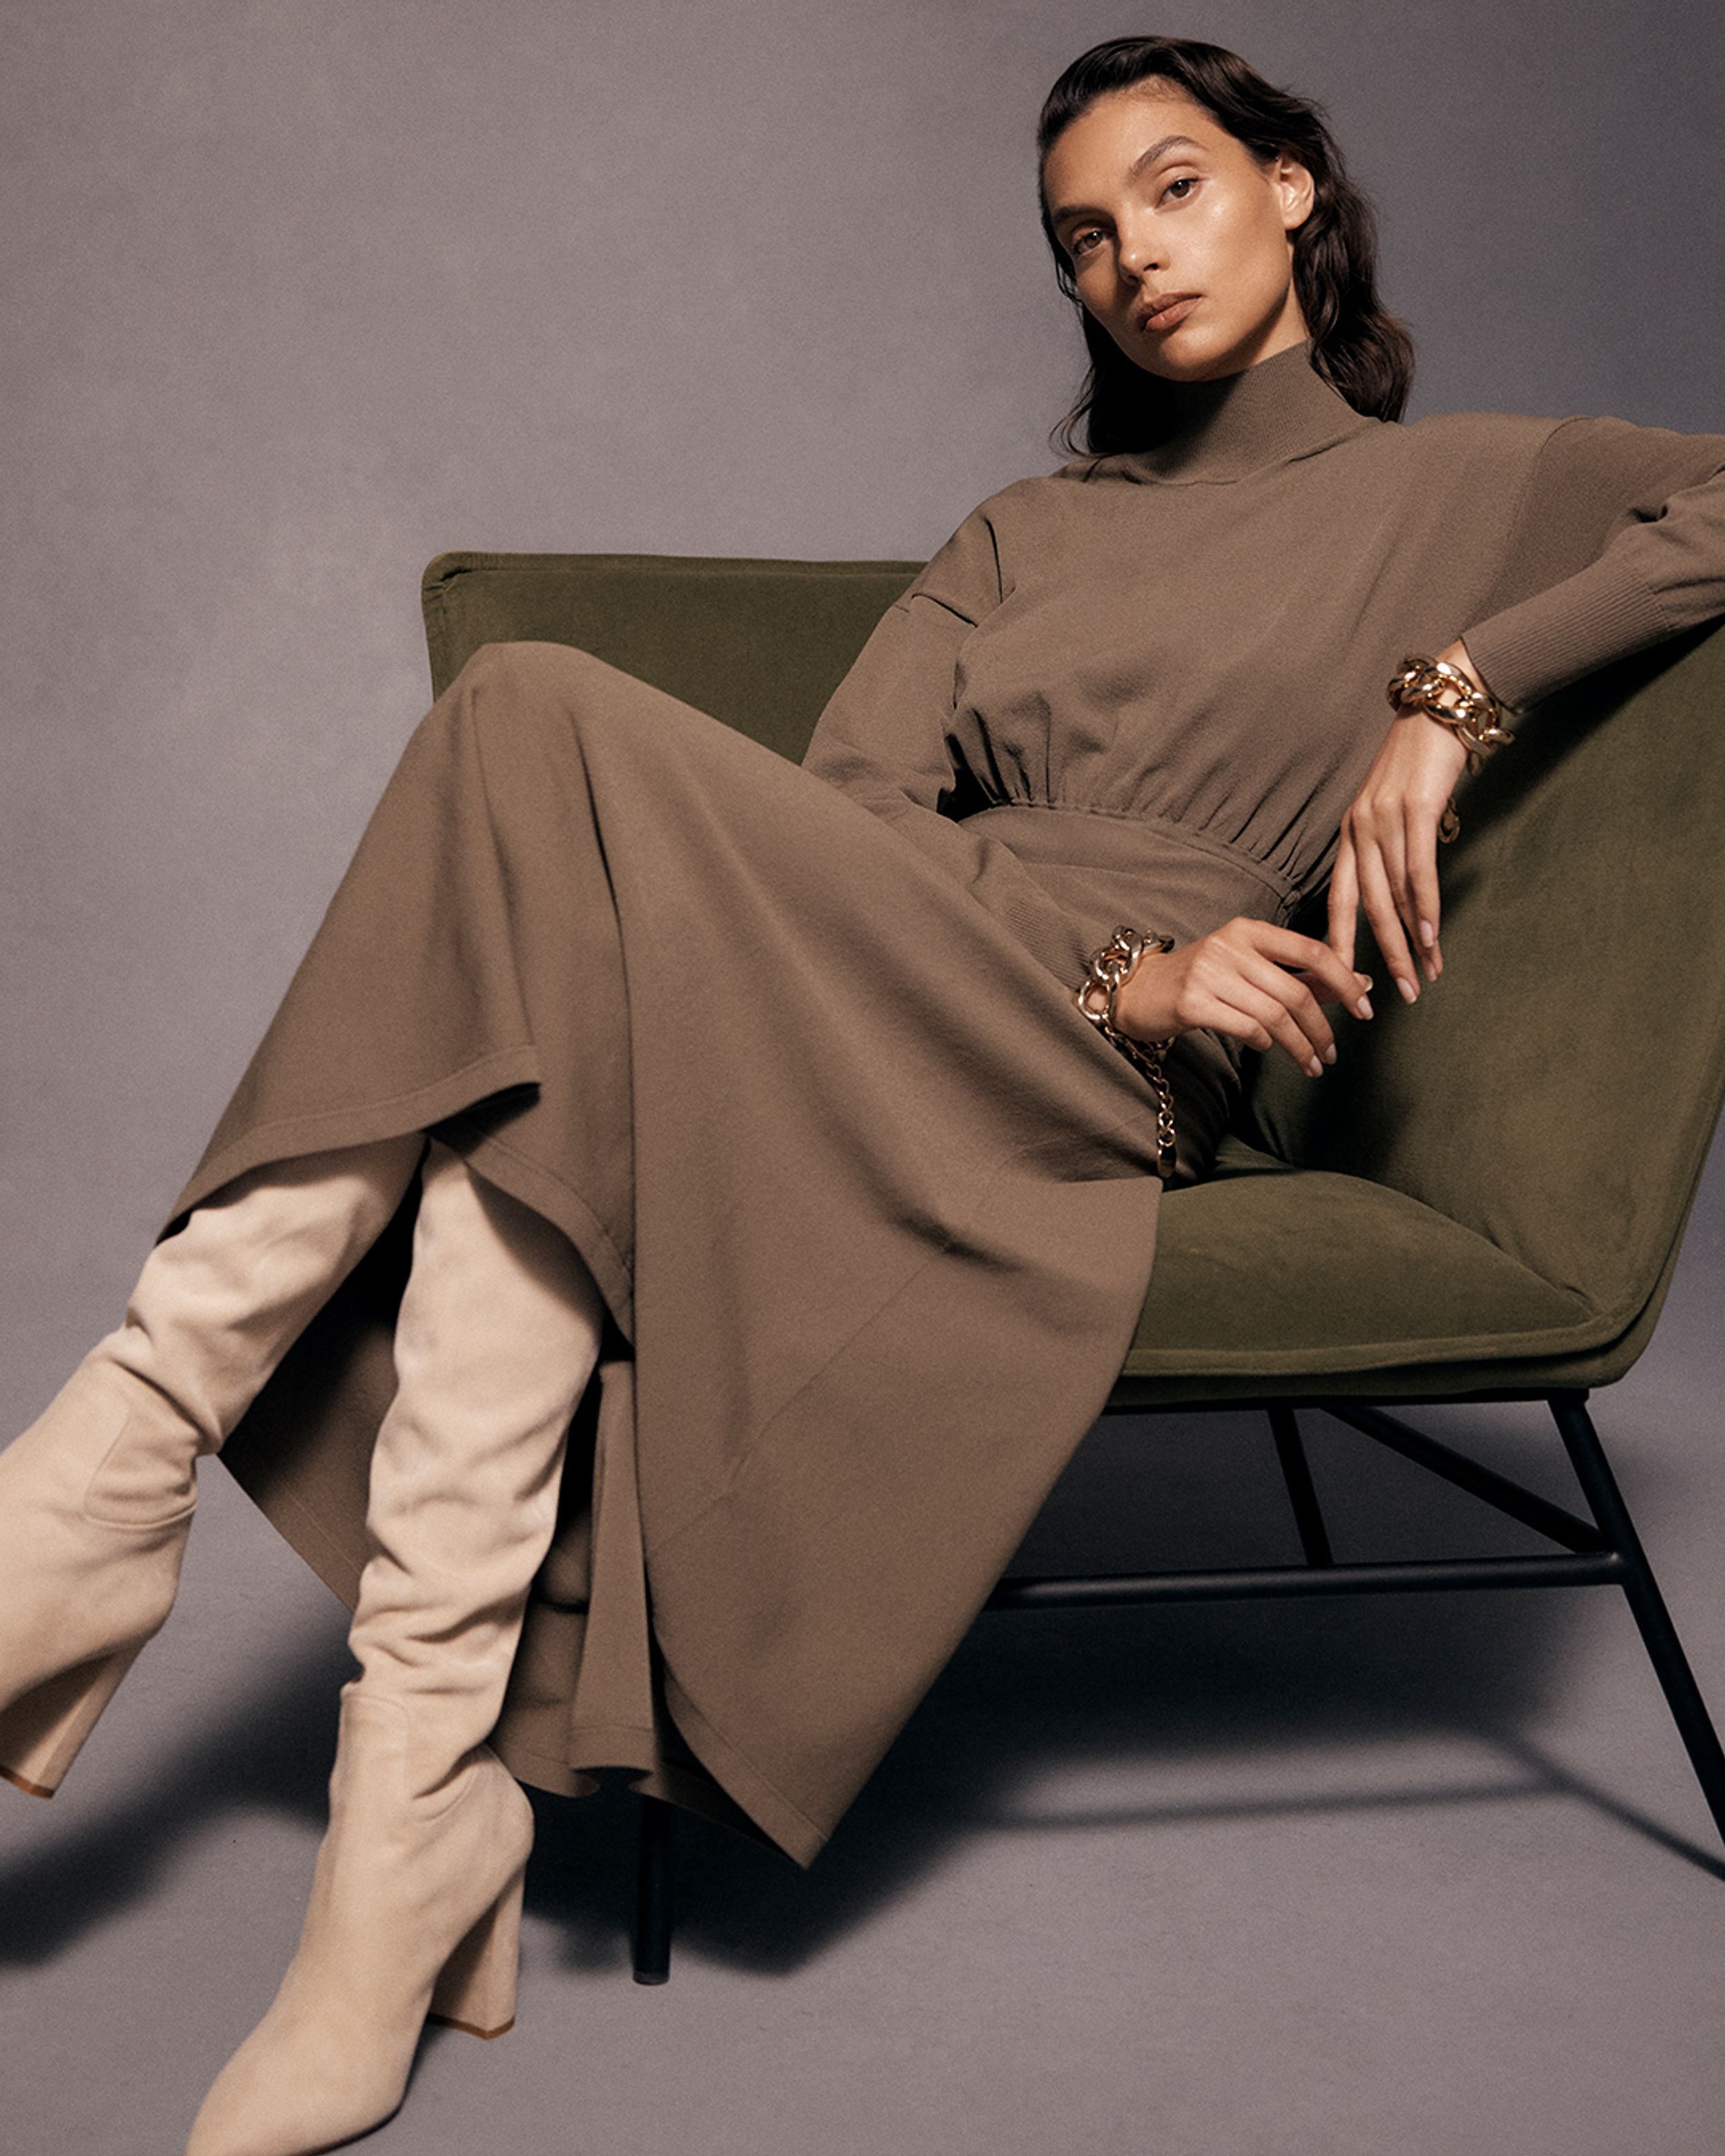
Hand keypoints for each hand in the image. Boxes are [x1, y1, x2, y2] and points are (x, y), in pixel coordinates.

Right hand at [1114, 917, 1373, 1077]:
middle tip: (1332, 1053)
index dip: (1344, 981)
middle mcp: (1229, 946)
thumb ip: (1300, 976)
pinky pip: (1245, 1027)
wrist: (1137, 990)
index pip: (1311, 950)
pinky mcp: (1191, 1002)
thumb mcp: (1250, 968)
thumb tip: (1358, 984)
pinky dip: (1264, 1042)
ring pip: (1274, 1014)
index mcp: (1249, 930)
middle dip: (1321, 1028)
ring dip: (1299, 1045)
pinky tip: (1268, 1049)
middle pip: (1295, 991)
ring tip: (1311, 1064)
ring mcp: (1208, 973)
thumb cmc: (1201, 981)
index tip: (1364, 1008)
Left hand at [1326, 639, 1475, 1001]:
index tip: (1340, 985)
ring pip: (1392, 898)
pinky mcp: (1416, 812)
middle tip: (1387, 999)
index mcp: (1349, 834)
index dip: (1338, 946)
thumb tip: (1402, 892)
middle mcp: (1359, 831)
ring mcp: (1384, 821)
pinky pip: (1417, 872)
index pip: (1338, 901)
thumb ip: (1389, 847)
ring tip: (1422, 977)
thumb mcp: (1393, 806)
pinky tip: (1432, 937)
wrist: (1441, 707)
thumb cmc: (1421, 761)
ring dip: (1409, 943)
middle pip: (1363, 910)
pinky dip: (1425, 910)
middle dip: (1375, 959)